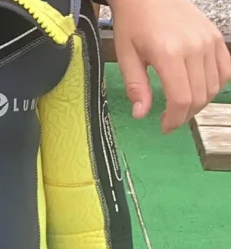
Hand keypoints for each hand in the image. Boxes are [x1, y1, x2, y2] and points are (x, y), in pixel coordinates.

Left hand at [110, 0, 230, 133]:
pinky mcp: (216, 38)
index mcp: (169, 53)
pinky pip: (225, 70)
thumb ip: (135, 86)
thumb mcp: (126, 55)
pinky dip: (215, 86)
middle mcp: (194, 48)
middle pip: (200, 96)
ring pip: (213, 86)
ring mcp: (209, 42)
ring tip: (181, 107)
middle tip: (170, 120)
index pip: (181, 98)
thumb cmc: (134, 24)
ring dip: (199, 103)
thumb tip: (141, 114)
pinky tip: (198, 91)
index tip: (164, 127)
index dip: (175, 119)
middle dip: (185, 115)